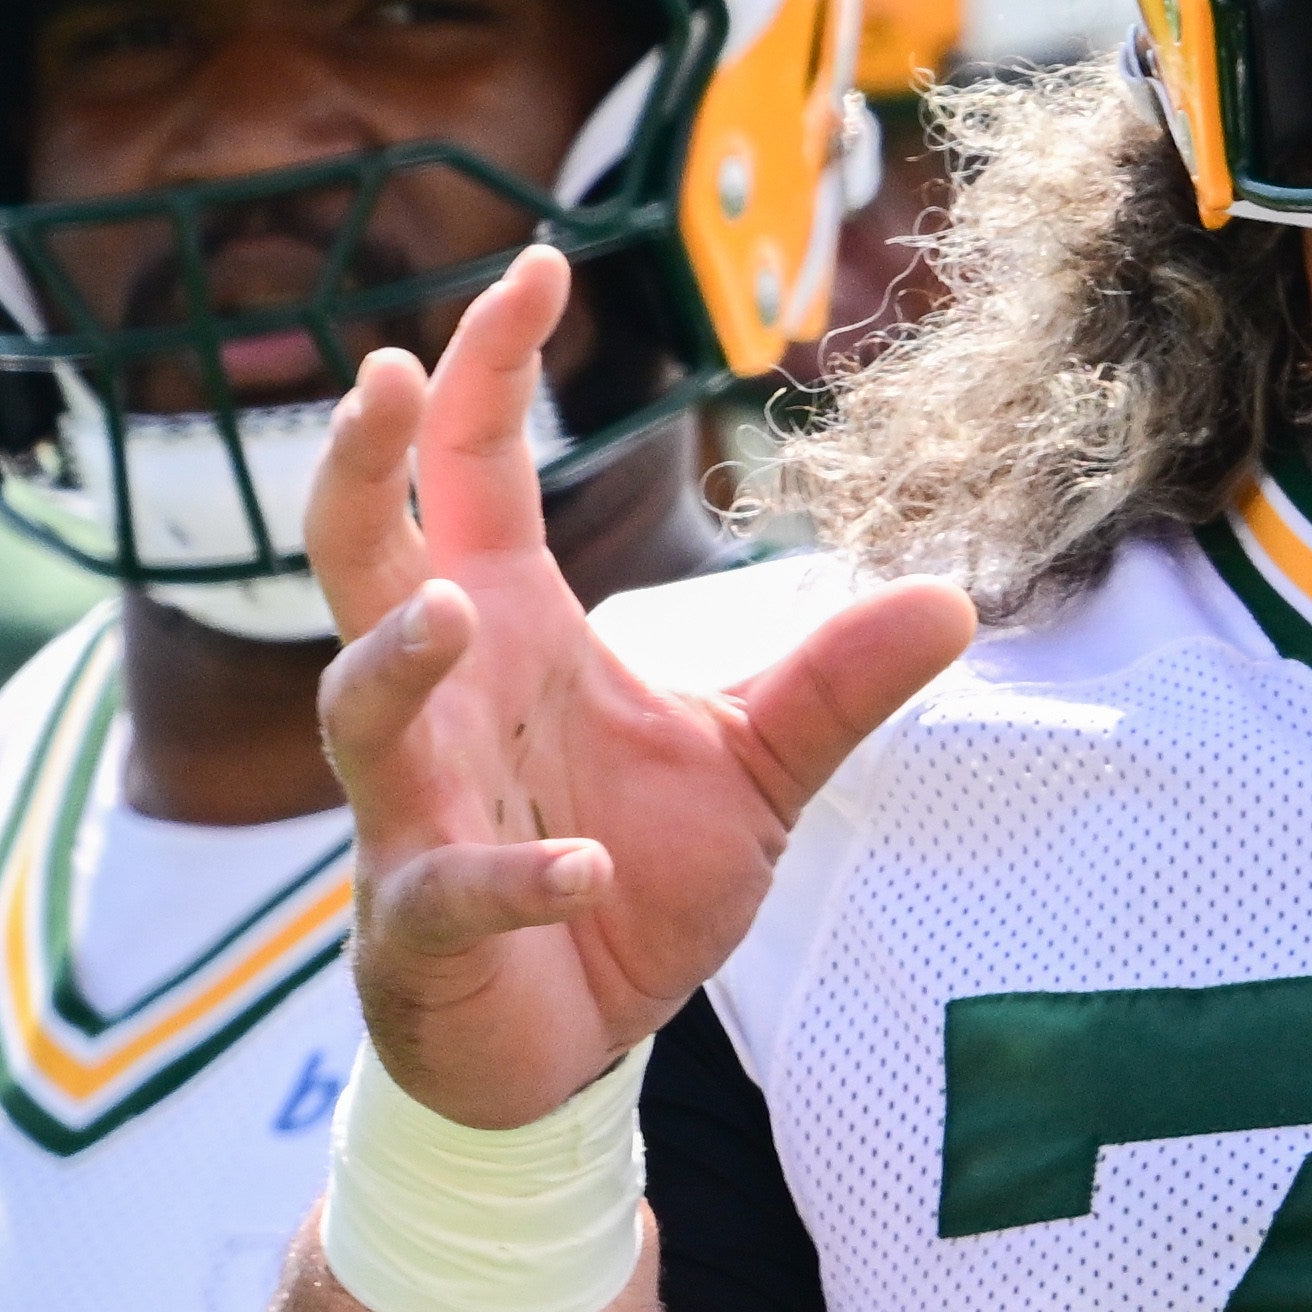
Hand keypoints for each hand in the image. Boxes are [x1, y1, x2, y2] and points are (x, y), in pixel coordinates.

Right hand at [306, 247, 972, 1127]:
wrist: (568, 1047)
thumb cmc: (631, 880)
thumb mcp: (755, 770)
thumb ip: (833, 684)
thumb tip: (953, 596)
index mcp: (510, 632)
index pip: (469, 474)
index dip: (484, 370)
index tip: (537, 264)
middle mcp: (442, 702)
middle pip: (358, 557)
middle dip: (357, 468)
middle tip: (385, 376)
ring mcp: (411, 811)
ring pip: (361, 710)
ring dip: (395, 660)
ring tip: (454, 609)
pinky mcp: (420, 926)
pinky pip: (446, 888)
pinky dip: (513, 880)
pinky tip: (586, 872)